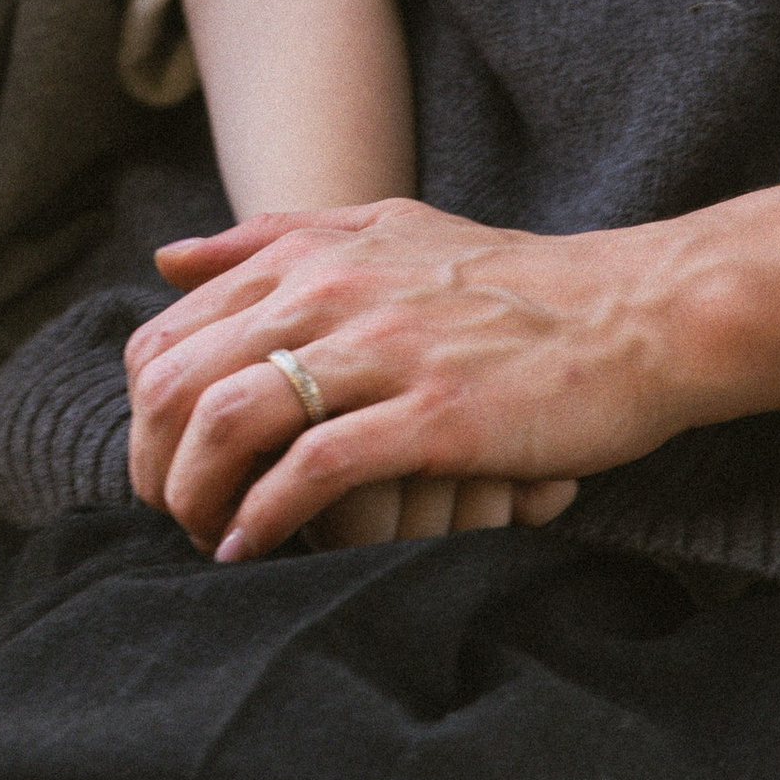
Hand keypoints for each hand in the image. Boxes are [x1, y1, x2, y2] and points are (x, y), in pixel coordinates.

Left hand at [126, 172, 779, 563]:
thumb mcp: (386, 231)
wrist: (635, 314)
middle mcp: (332, 292)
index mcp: (311, 256)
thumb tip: (169, 258)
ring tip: (207, 538)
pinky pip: (314, 468)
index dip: (144, 412)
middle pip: (180, 381)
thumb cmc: (511, 284)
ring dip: (198, 495)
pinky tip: (256, 548)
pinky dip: (267, 516)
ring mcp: (384, 350)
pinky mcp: (434, 413)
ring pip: (232, 419)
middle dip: (155, 464)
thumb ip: (275, 240)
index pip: (168, 335)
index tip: (164, 462)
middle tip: (173, 515)